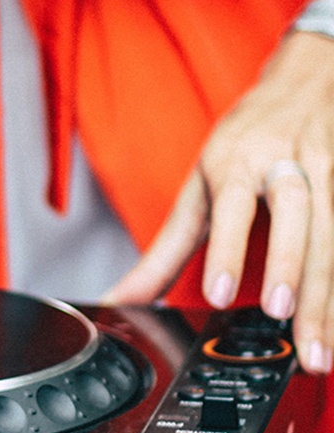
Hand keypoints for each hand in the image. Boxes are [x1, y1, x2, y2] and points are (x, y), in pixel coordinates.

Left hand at [105, 30, 333, 373]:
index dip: (227, 248)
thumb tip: (118, 300)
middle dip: (292, 269)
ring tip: (318, 349)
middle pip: (298, 217)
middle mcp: (286, 165)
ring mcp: (328, 172)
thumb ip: (163, 253)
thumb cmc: (244, 144)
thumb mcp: (197, 190)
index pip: (232, 206)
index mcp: (237, 164)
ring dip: (326, 296)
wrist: (308, 83)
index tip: (218, 293)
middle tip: (281, 317)